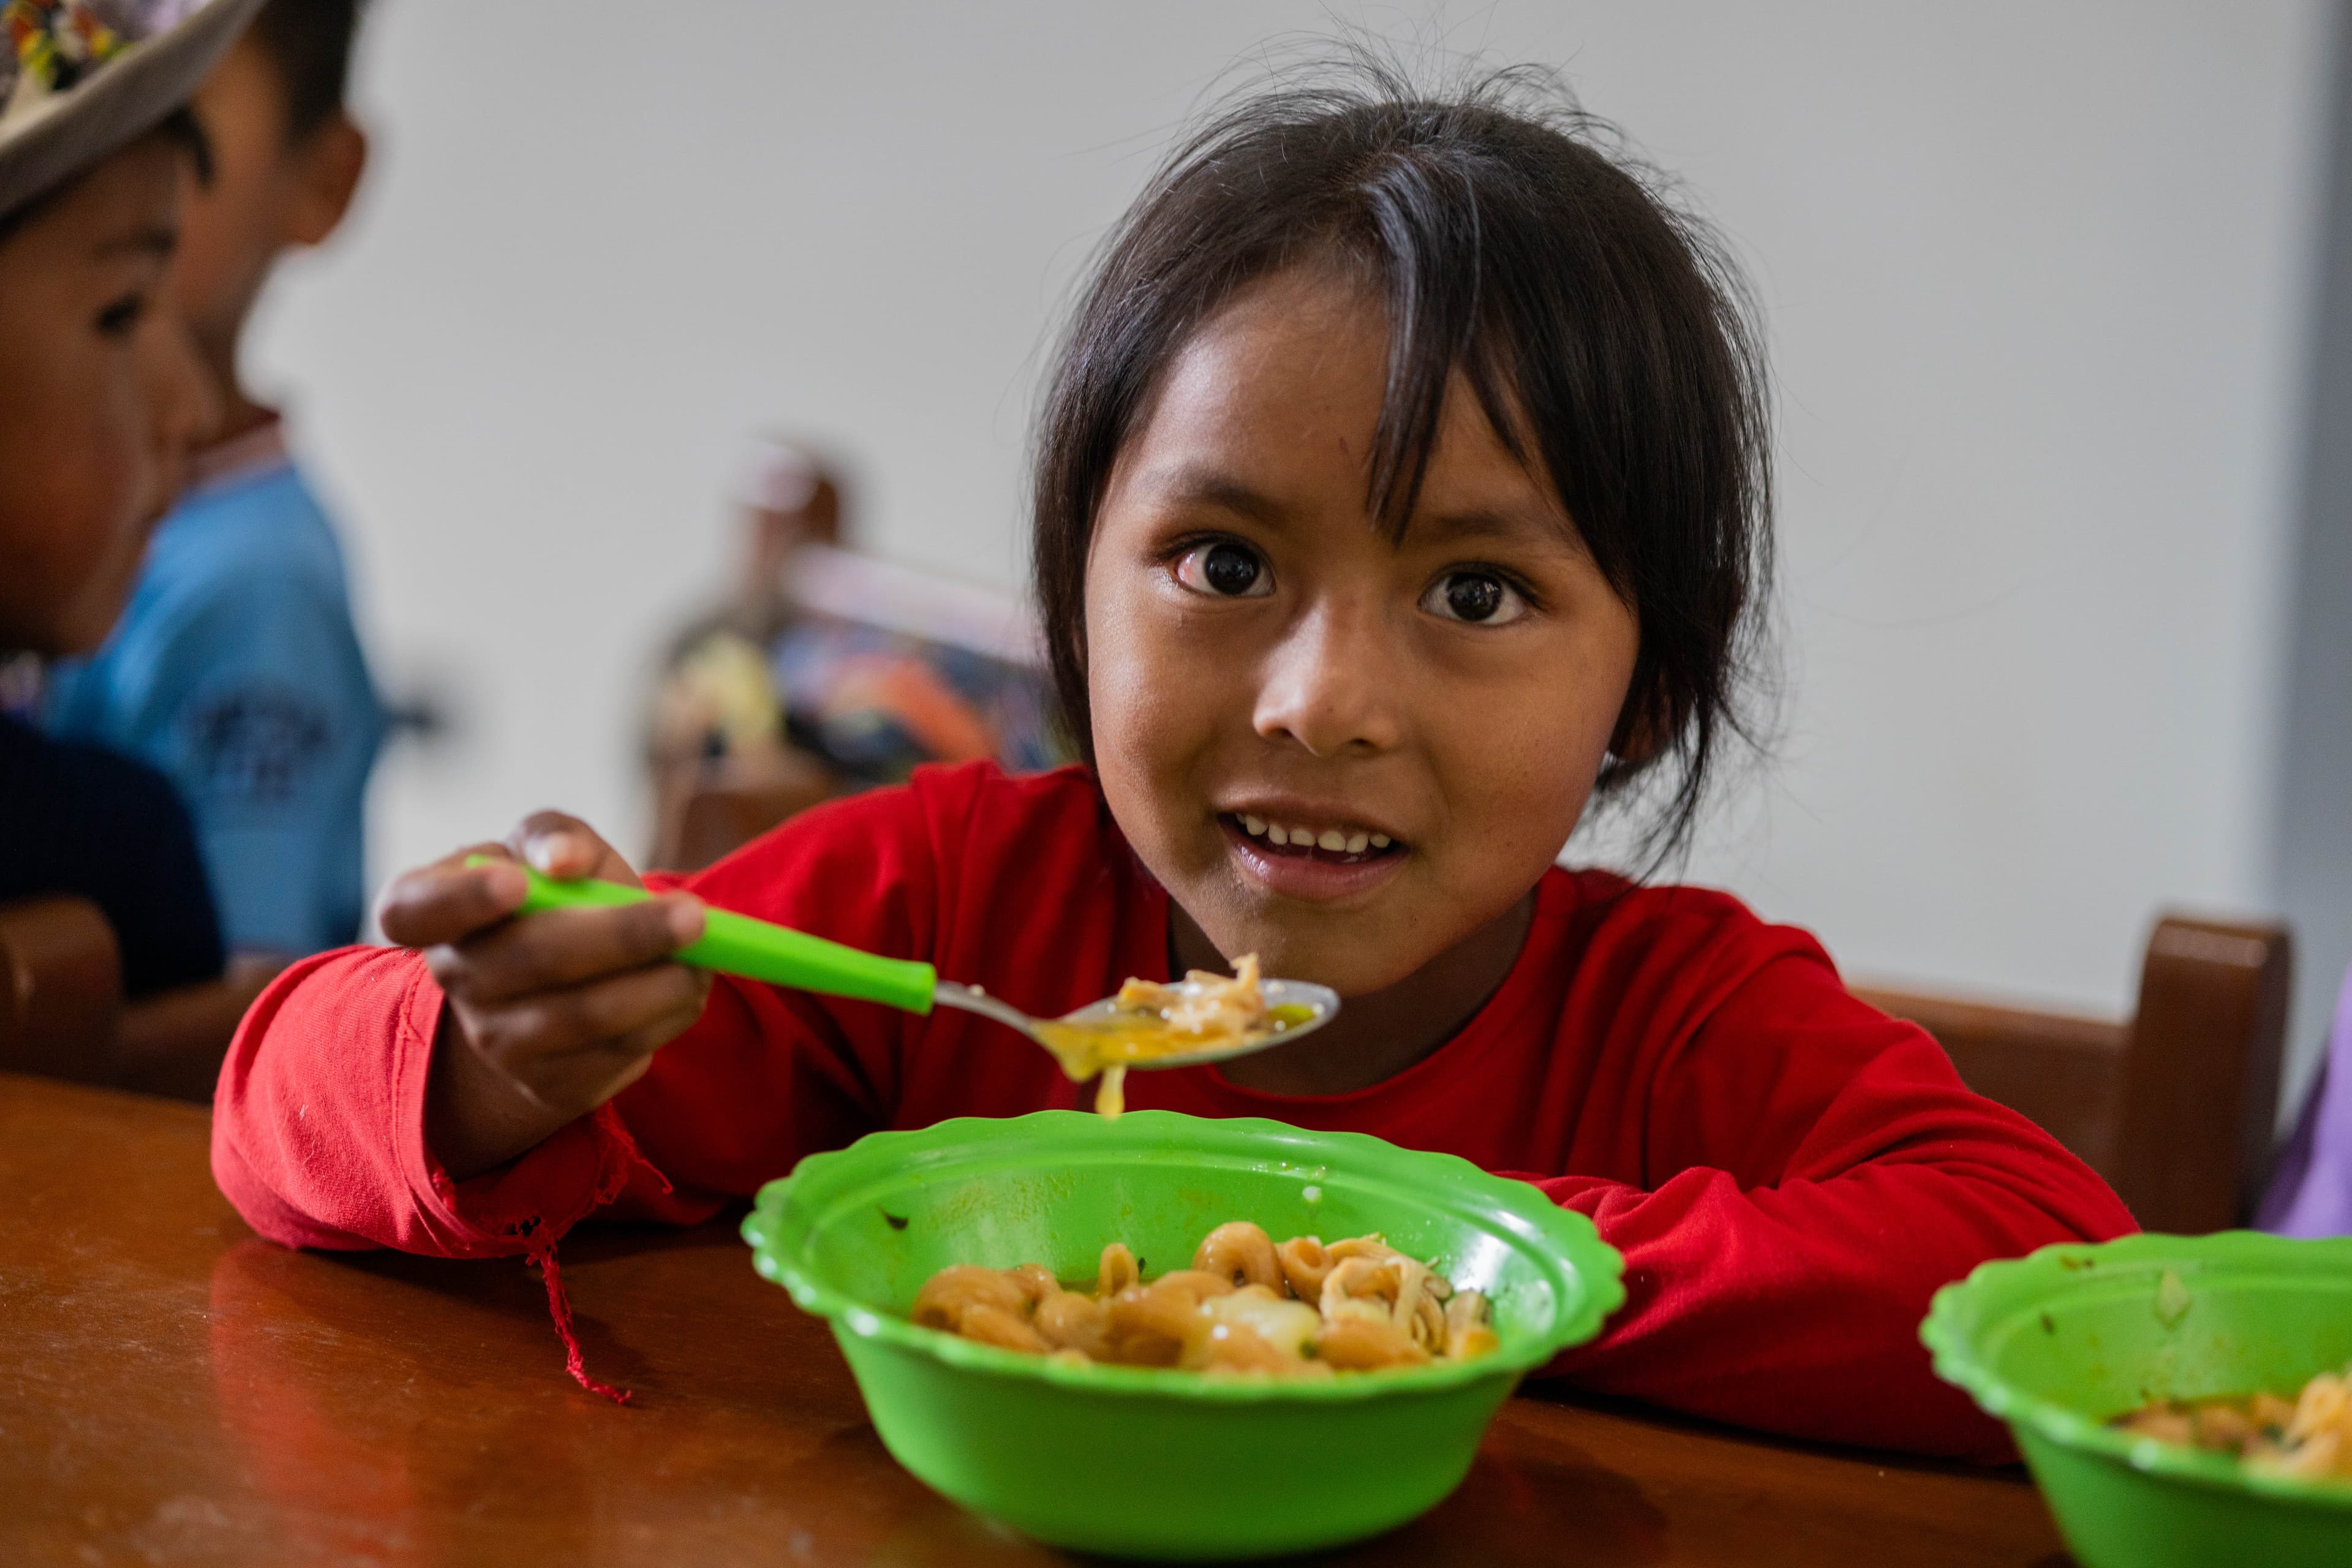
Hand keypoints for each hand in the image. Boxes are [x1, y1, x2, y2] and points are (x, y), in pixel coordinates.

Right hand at [378, 812, 710, 1179]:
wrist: (559, 986)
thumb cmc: (551, 897)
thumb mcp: (547, 849)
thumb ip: (554, 836)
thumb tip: (561, 859)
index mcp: (432, 911)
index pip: (412, 911)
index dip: (460, 899)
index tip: (518, 883)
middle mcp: (455, 979)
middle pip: (531, 960)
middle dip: (622, 936)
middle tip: (693, 915)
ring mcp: (499, 1040)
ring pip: (583, 1016)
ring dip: (657, 984)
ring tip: (704, 955)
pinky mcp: (551, 1083)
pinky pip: (616, 1051)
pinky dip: (666, 1016)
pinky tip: (690, 986)